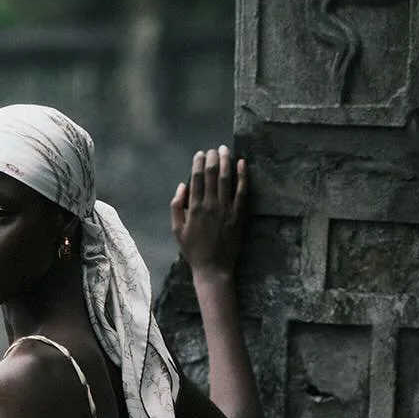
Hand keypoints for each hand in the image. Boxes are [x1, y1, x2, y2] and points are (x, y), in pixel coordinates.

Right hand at [170, 145, 246, 277]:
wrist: (213, 268)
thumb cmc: (193, 251)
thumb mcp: (177, 230)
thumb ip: (176, 206)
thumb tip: (182, 186)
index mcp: (194, 208)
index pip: (196, 178)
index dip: (198, 162)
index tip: (200, 154)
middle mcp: (210, 205)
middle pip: (211, 174)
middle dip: (212, 158)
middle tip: (213, 150)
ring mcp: (226, 209)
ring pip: (226, 178)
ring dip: (225, 161)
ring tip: (225, 150)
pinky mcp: (239, 214)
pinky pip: (241, 191)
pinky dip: (242, 175)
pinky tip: (242, 163)